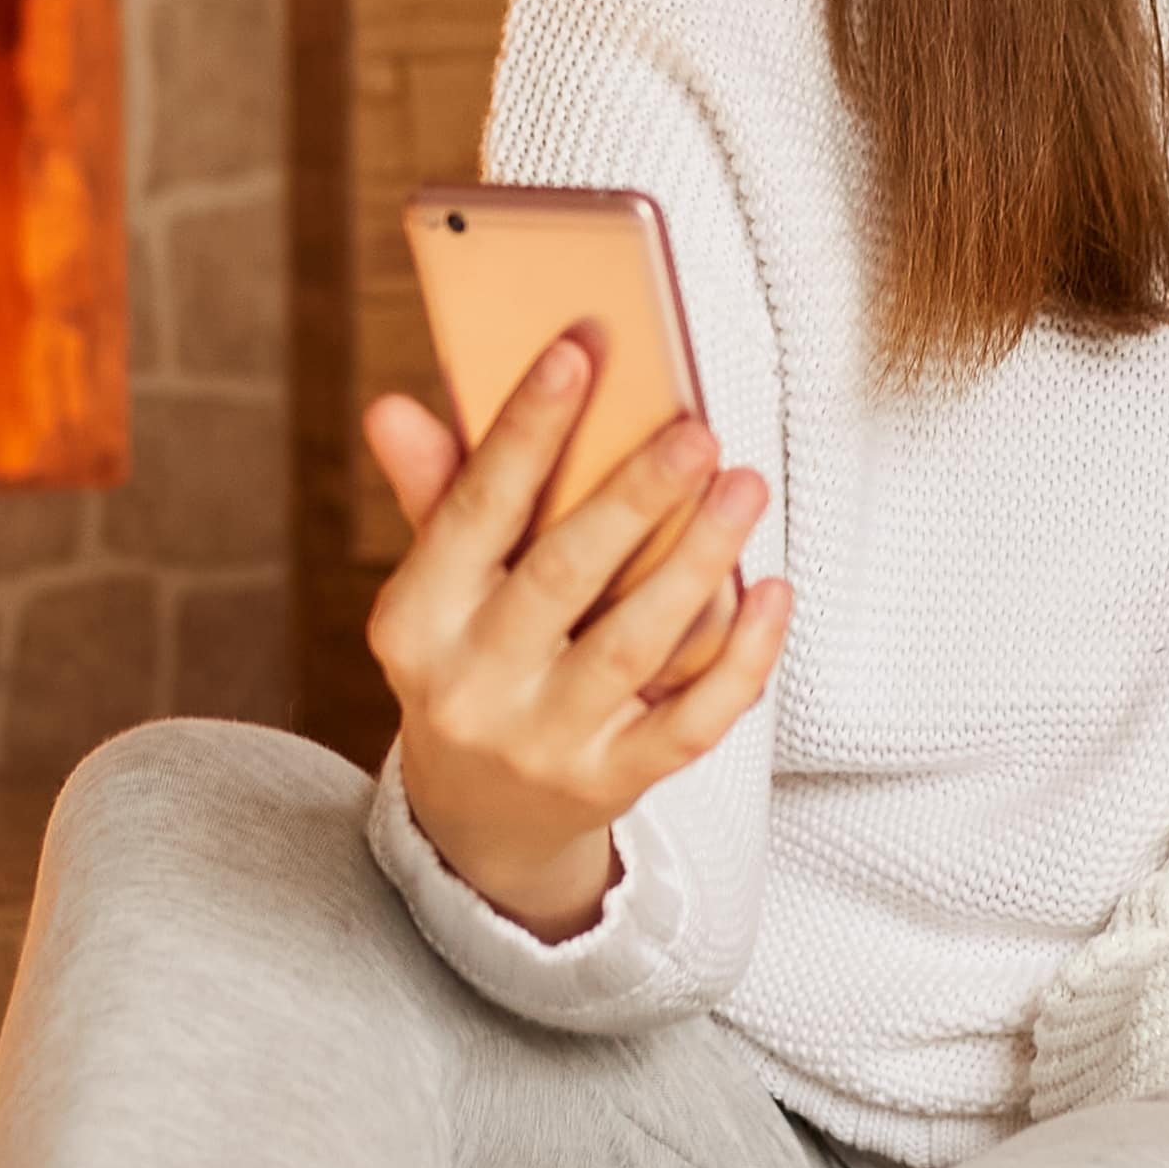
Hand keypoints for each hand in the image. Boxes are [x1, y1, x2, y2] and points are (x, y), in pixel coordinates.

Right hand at [359, 338, 789, 936]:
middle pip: (562, 575)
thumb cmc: (472, 662)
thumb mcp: (438, 590)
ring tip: (745, 487)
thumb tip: (395, 407)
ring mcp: (542, 743)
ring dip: (698, 559)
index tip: (579, 350)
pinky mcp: (610, 783)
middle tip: (697, 430)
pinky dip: (741, 658)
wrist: (479, 818)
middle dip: (634, 496)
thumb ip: (436, 495)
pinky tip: (773, 592)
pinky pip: (689, 721)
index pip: (474, 510)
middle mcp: (471, 685)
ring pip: (634, 644)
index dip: (526, 428)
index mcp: (416, 621)